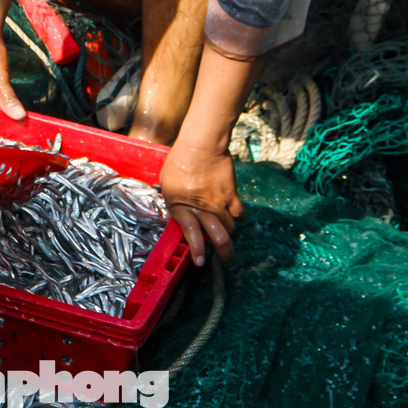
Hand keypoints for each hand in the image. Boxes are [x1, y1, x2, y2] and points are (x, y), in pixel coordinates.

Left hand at [160, 143, 243, 265]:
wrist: (202, 145)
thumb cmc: (180, 160)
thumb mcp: (168, 183)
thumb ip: (174, 201)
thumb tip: (180, 214)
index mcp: (181, 205)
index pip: (191, 233)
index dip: (196, 249)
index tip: (199, 262)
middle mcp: (202, 207)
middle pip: (217, 237)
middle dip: (223, 252)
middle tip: (225, 260)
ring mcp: (219, 202)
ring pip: (229, 227)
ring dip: (227, 233)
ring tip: (225, 235)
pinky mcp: (232, 194)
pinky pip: (240, 213)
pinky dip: (238, 218)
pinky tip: (235, 217)